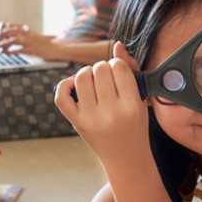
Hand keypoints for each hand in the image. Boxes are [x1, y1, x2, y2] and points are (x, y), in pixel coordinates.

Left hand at [0, 21, 58, 58]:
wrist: (56, 49)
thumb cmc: (46, 45)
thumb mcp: (36, 37)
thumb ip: (27, 35)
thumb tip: (18, 37)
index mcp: (29, 32)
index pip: (15, 26)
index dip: (6, 28)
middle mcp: (29, 35)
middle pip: (13, 31)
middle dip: (3, 35)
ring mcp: (31, 42)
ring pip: (15, 40)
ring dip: (5, 43)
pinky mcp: (32, 49)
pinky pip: (20, 49)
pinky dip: (12, 51)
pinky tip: (8, 53)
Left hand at [55, 42, 149, 164]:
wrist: (126, 157)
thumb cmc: (135, 124)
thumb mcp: (141, 98)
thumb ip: (131, 69)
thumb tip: (116, 45)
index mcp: (132, 106)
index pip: (119, 67)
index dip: (118, 64)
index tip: (120, 73)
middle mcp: (111, 113)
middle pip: (100, 69)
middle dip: (103, 68)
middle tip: (107, 78)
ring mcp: (91, 119)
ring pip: (81, 78)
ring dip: (87, 72)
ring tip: (93, 80)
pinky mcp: (77, 122)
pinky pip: (61, 96)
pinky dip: (65, 84)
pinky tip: (75, 85)